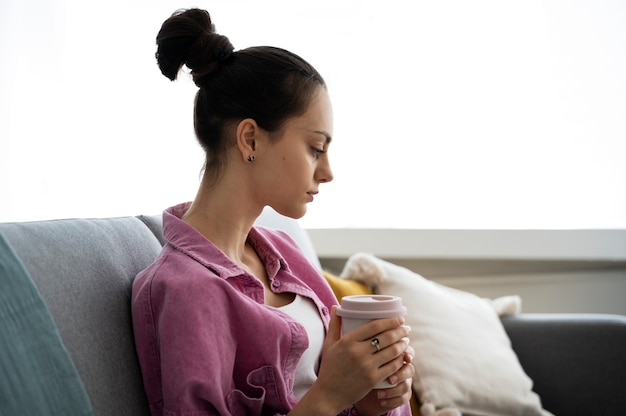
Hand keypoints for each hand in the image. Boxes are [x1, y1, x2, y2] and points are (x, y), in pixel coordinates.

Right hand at [296, 306, 410, 413]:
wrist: (328, 394)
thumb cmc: (329, 368)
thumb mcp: (329, 344)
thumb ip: (334, 325)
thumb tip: (337, 306)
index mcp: (348, 341)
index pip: (374, 326)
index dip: (390, 321)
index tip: (399, 318)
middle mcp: (358, 352)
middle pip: (386, 337)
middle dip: (400, 331)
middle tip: (406, 328)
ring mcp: (367, 366)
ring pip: (392, 351)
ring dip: (403, 344)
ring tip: (406, 341)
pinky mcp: (373, 379)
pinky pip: (392, 366)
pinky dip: (400, 360)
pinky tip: (403, 356)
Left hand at [354, 346, 414, 415]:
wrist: (362, 388)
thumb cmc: (362, 368)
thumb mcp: (364, 359)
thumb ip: (370, 351)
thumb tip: (367, 345)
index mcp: (396, 356)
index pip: (406, 352)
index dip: (407, 354)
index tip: (401, 359)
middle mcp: (402, 368)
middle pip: (409, 369)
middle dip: (400, 374)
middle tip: (389, 380)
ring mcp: (403, 382)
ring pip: (406, 385)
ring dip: (393, 390)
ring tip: (379, 394)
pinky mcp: (402, 395)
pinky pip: (403, 398)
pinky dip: (392, 400)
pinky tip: (382, 401)